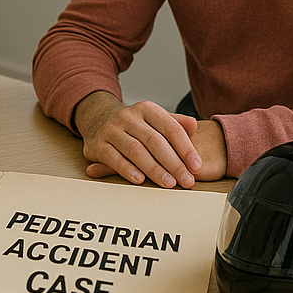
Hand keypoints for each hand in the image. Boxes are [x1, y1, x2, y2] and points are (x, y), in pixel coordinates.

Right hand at [73, 91, 226, 187]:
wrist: (95, 116)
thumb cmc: (132, 123)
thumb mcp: (152, 117)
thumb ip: (174, 123)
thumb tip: (193, 126)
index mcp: (146, 109)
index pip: (170, 128)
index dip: (186, 148)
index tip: (197, 167)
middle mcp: (128, 117)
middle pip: (155, 141)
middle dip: (174, 163)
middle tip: (187, 181)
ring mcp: (111, 130)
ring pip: (136, 150)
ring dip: (154, 169)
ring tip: (169, 184)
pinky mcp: (98, 144)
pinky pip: (113, 158)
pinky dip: (127, 169)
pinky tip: (139, 180)